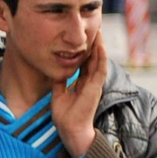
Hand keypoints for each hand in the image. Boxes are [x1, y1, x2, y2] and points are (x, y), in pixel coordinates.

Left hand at [50, 32, 107, 157]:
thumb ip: (60, 83)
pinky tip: (100, 46)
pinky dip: (100, 58)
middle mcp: (90, 82)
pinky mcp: (96, 88)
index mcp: (83, 83)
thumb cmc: (66, 116)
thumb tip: (55, 73)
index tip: (83, 37)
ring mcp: (95, 84)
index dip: (85, 50)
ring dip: (100, 46)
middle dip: (94, 44)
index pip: (85, 63)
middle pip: (94, 59)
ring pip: (99, 61)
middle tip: (95, 28)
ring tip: (100, 31)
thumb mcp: (59, 95)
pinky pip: (100, 69)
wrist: (70, 129)